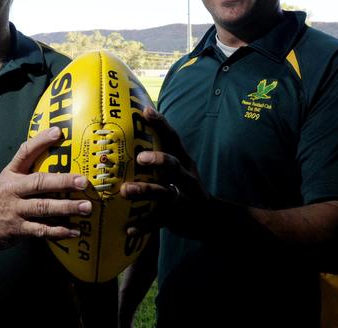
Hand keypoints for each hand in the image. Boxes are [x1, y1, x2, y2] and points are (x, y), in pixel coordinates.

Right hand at [0, 126, 92, 247]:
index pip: (25, 152)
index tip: (58, 132)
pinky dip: (60, 231)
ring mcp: (15, 210)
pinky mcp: (19, 230)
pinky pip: (42, 230)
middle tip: (83, 181)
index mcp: (11, 174)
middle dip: (63, 181)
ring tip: (86, 207)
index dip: (41, 141)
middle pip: (39, 183)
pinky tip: (75, 231)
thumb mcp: (7, 180)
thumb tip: (56, 156)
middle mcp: (13, 190)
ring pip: (43, 208)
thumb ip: (27, 170)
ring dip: (67, 208)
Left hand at [121, 107, 208, 235]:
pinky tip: (128, 227)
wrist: (212, 218)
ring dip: (145, 190)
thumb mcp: (179, 168)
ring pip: (164, 193)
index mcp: (183, 161)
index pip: (173, 138)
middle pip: (174, 165)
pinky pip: (158, 221)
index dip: (161, 124)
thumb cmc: (185, 186)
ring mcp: (182, 197)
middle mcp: (185, 177)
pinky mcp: (177, 217)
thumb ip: (160, 154)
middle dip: (159, 160)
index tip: (146, 110)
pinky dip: (143, 224)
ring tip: (125, 190)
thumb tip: (132, 135)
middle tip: (141, 157)